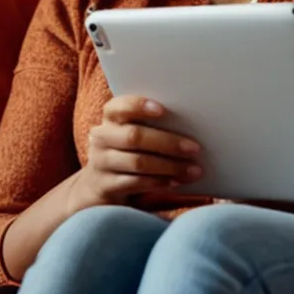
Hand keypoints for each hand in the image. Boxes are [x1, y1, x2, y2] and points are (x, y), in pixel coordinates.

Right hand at [66, 96, 202, 213]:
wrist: (99, 187)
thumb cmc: (128, 153)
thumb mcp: (135, 135)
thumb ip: (153, 124)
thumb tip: (192, 122)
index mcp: (111, 117)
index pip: (120, 106)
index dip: (139, 106)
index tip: (162, 109)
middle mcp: (102, 137)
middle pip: (135, 136)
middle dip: (168, 142)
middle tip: (194, 148)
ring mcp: (100, 163)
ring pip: (138, 162)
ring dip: (170, 166)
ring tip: (193, 170)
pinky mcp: (104, 186)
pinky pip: (135, 183)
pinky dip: (159, 182)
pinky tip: (176, 182)